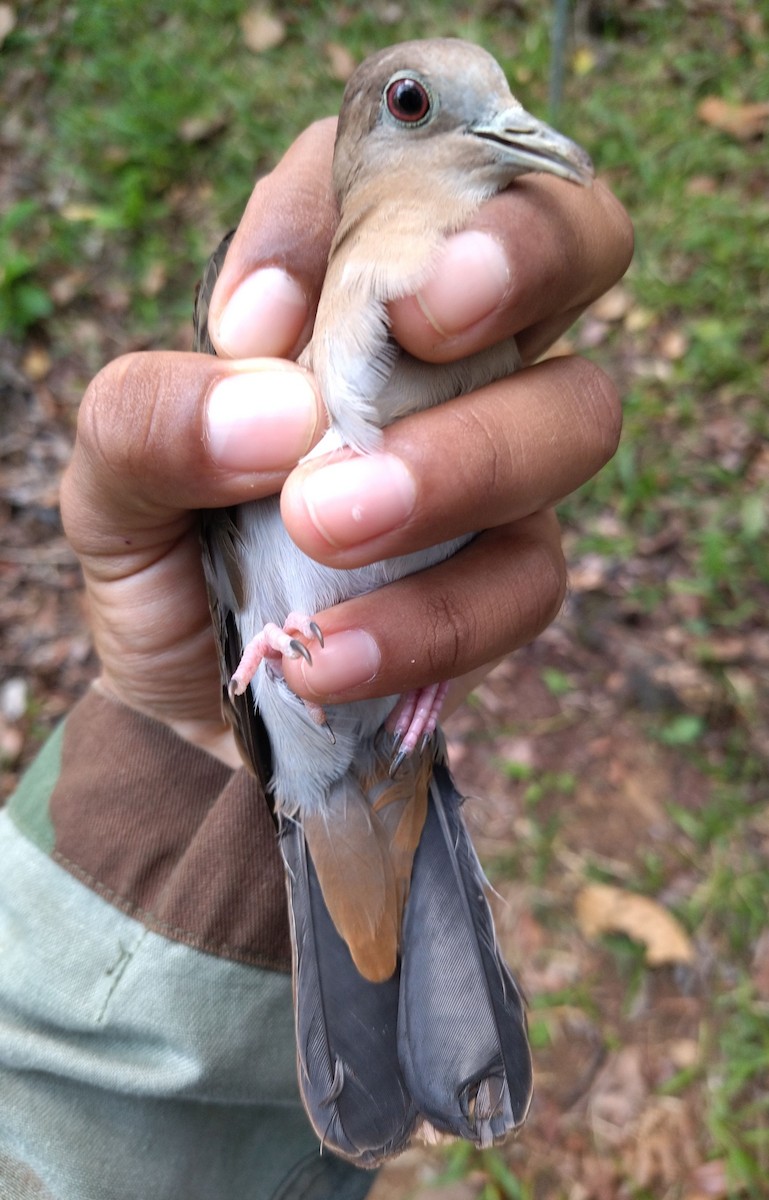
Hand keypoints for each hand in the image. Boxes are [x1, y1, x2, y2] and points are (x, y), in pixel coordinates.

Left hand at [61, 118, 630, 765]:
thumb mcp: (111, 476)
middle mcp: (449, 353)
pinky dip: (434, 616)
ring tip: (328, 524)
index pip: (392, 164)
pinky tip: (330, 655)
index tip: (244, 321)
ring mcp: (501, 460)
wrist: (192, 698)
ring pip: (577, 412)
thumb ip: (152, 415)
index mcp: (347, 288)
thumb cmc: (166, 549)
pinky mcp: (512, 575)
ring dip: (463, 462)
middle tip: (418, 325)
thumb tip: (281, 411)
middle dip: (520, 256)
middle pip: (574, 237)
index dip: (337, 206)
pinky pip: (529, 579)